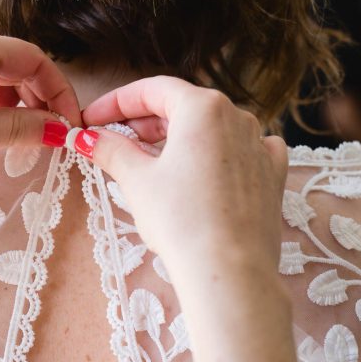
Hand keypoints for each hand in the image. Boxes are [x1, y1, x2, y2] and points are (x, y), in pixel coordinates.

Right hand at [82, 77, 287, 279]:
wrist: (230, 270)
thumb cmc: (182, 221)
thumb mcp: (136, 180)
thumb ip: (111, 150)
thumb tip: (89, 138)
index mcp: (203, 107)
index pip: (152, 91)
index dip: (116, 103)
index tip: (92, 119)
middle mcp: (237, 117)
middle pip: (182, 108)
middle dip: (143, 122)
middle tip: (113, 140)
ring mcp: (258, 145)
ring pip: (212, 130)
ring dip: (178, 139)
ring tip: (151, 161)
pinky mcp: (271, 175)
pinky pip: (243, 151)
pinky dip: (218, 154)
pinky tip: (205, 169)